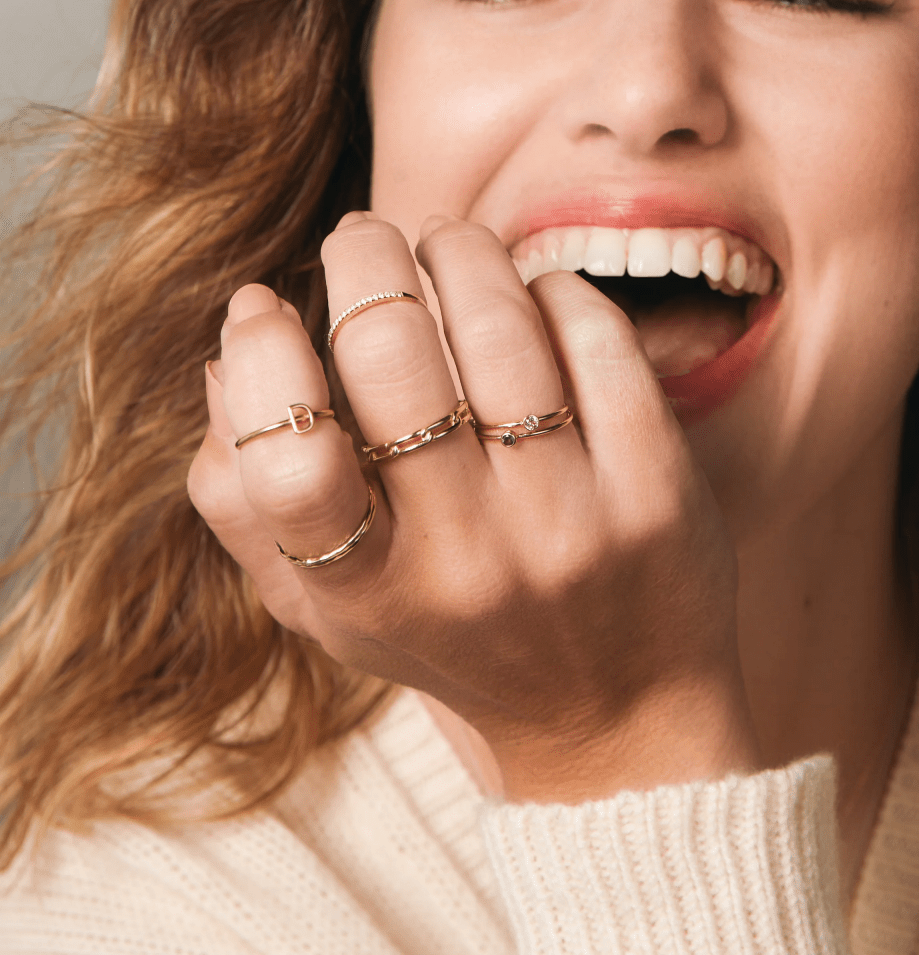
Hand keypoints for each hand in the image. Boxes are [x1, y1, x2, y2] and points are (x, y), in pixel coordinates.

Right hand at [187, 213, 760, 801]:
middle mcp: (468, 559)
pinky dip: (553, 289)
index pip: (286, 462)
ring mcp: (570, 521)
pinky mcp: (657, 488)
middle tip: (363, 238)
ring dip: (460, 252)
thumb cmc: (456, 641)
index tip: (264, 307)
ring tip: (445, 245)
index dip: (259, 359)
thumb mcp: (329, 609)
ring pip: (499, 327)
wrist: (616, 717)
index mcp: (368, 592)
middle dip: (364, 259)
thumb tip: (225, 360)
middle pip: (392, 357)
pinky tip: (535, 294)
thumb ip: (247, 504)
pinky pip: (597, 340)